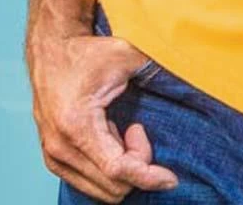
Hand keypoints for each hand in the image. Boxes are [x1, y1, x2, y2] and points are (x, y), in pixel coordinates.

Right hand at [28, 29, 178, 202]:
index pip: (117, 169)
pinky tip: (112, 138)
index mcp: (77, 124)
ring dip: (124, 168)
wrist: (51, 51)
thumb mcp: (125, 55)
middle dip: (137, 164)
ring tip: (124, 130)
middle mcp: (60, 148)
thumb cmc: (87, 53)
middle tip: (138, 128)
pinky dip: (110, 169)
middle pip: (113, 185)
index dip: (148, 176)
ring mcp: (54, 157)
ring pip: (102, 190)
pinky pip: (90, 184)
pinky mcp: (54, 160)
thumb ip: (156, 68)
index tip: (171, 177)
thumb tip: (190, 74)